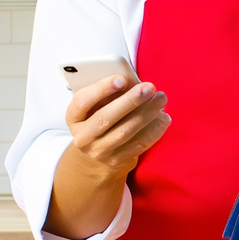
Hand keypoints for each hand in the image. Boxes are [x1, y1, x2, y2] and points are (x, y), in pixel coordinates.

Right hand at [46, 73, 171, 239]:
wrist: (97, 156)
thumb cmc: (98, 120)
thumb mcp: (95, 106)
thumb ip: (108, 94)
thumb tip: (133, 82)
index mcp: (74, 117)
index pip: (82, 101)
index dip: (101, 89)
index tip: (122, 79)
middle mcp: (83, 136)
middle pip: (106, 117)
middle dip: (130, 101)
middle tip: (149, 87)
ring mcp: (99, 151)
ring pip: (125, 132)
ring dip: (147, 114)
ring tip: (161, 99)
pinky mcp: (117, 160)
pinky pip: (139, 144)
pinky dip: (154, 130)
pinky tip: (164, 117)